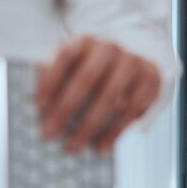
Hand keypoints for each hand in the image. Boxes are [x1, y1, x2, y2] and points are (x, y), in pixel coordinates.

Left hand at [34, 35, 161, 154]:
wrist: (136, 64)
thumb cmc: (95, 70)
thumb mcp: (74, 66)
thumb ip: (55, 77)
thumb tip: (40, 107)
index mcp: (85, 41)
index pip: (64, 56)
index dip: (50, 81)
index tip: (38, 107)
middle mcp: (109, 48)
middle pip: (85, 79)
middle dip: (65, 109)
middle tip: (48, 133)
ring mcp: (131, 63)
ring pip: (108, 97)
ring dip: (88, 126)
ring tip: (72, 147)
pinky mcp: (148, 81)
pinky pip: (130, 111)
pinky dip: (114, 132)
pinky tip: (100, 146)